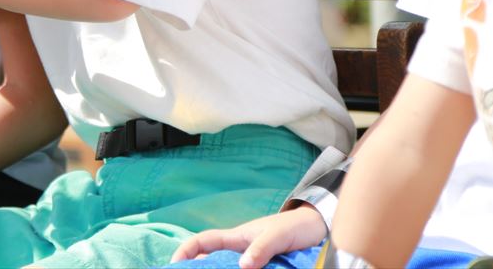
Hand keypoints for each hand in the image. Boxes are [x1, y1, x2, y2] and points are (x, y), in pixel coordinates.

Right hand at [170, 206, 325, 267]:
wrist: (317, 229)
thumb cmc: (295, 227)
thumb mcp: (278, 236)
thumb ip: (261, 248)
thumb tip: (242, 266)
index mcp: (238, 237)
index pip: (204, 240)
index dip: (186, 249)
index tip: (174, 264)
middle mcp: (240, 250)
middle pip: (210, 259)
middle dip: (196, 267)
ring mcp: (251, 261)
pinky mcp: (264, 268)